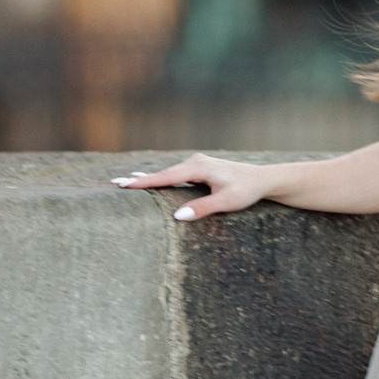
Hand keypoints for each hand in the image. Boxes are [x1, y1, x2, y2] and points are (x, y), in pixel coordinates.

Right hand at [113, 153, 265, 221]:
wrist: (263, 180)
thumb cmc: (246, 191)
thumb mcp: (226, 202)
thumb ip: (202, 209)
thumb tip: (177, 217)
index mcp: (198, 167)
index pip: (165, 177)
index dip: (144, 182)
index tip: (125, 185)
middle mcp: (195, 162)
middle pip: (162, 173)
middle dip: (140, 179)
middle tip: (115, 184)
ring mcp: (197, 165)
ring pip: (167, 173)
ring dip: (148, 178)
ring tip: (126, 183)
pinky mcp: (200, 170)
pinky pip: (175, 175)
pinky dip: (160, 178)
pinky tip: (149, 179)